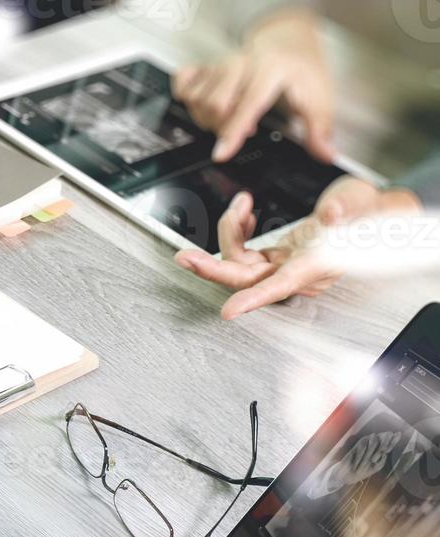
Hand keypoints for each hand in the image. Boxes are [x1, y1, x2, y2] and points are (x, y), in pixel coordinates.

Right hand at [172, 10, 332, 162]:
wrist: (287, 42)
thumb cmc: (300, 69)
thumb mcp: (318, 95)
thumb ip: (319, 128)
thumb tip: (325, 154)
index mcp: (270, 69)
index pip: (247, 104)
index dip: (233, 132)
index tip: (221, 154)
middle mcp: (241, 63)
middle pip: (215, 104)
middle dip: (223, 127)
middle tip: (243, 130)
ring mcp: (220, 62)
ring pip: (197, 98)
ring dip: (207, 118)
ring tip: (228, 118)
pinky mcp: (206, 64)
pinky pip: (183, 83)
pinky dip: (187, 98)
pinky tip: (203, 104)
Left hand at [174, 178, 421, 317]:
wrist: (371, 214)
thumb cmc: (368, 213)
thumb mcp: (359, 205)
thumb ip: (345, 210)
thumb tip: (331, 214)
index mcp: (315, 267)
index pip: (279, 286)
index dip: (253, 299)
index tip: (230, 312)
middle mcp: (295, 272)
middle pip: (245, 278)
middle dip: (212, 267)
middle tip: (184, 257)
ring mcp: (283, 265)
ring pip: (240, 262)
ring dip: (230, 232)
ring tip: (240, 206)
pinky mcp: (276, 256)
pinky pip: (245, 251)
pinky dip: (238, 230)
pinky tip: (243, 212)